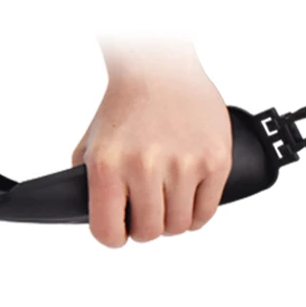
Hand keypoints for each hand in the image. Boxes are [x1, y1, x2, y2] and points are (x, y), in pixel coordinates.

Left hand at [71, 40, 232, 246]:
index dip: (113, 235)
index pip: (108, 232)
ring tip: (165, 203)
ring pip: (178, 226)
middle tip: (144, 213)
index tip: (118, 230)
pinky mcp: (215, 160)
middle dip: (144, 228)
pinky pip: (206, 212)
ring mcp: (184, 164)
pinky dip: (195, 214)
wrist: (158, 71)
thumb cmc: (123, 111)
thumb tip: (101, 223)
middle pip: (148, 232)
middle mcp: (144, 167)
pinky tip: (186, 200)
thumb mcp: (90, 147)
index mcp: (108, 166)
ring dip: (171, 221)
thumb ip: (90, 187)